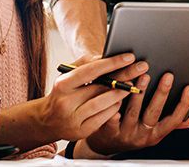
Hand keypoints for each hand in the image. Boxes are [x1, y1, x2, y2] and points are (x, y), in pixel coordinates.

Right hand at [2, 53, 144, 144]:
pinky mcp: (81, 131)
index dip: (112, 63)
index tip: (130, 57)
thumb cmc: (62, 93)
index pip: (91, 71)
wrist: (47, 120)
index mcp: (63, 84)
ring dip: (121, 94)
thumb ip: (85, 64)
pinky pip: (103, 118)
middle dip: (123, 77)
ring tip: (134, 86)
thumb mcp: (68, 76)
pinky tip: (121, 102)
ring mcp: (73, 118)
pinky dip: (114, 109)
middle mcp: (66, 102)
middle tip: (141, 69)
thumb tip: (107, 56)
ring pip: (103, 104)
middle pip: (100, 87)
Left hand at [83, 71, 188, 155]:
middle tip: (168, 76)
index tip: (188, 88)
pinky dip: (115, 108)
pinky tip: (117, 95)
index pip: (175, 119)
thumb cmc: (132, 133)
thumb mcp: (153, 132)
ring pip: (133, 111)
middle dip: (162, 93)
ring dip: (139, 93)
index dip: (183, 105)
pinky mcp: (110, 130)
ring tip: (143, 76)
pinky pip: (112, 119)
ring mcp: (126, 133)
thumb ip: (169, 124)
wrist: (107, 146)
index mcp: (156, 134)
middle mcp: (143, 134)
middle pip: (155, 112)